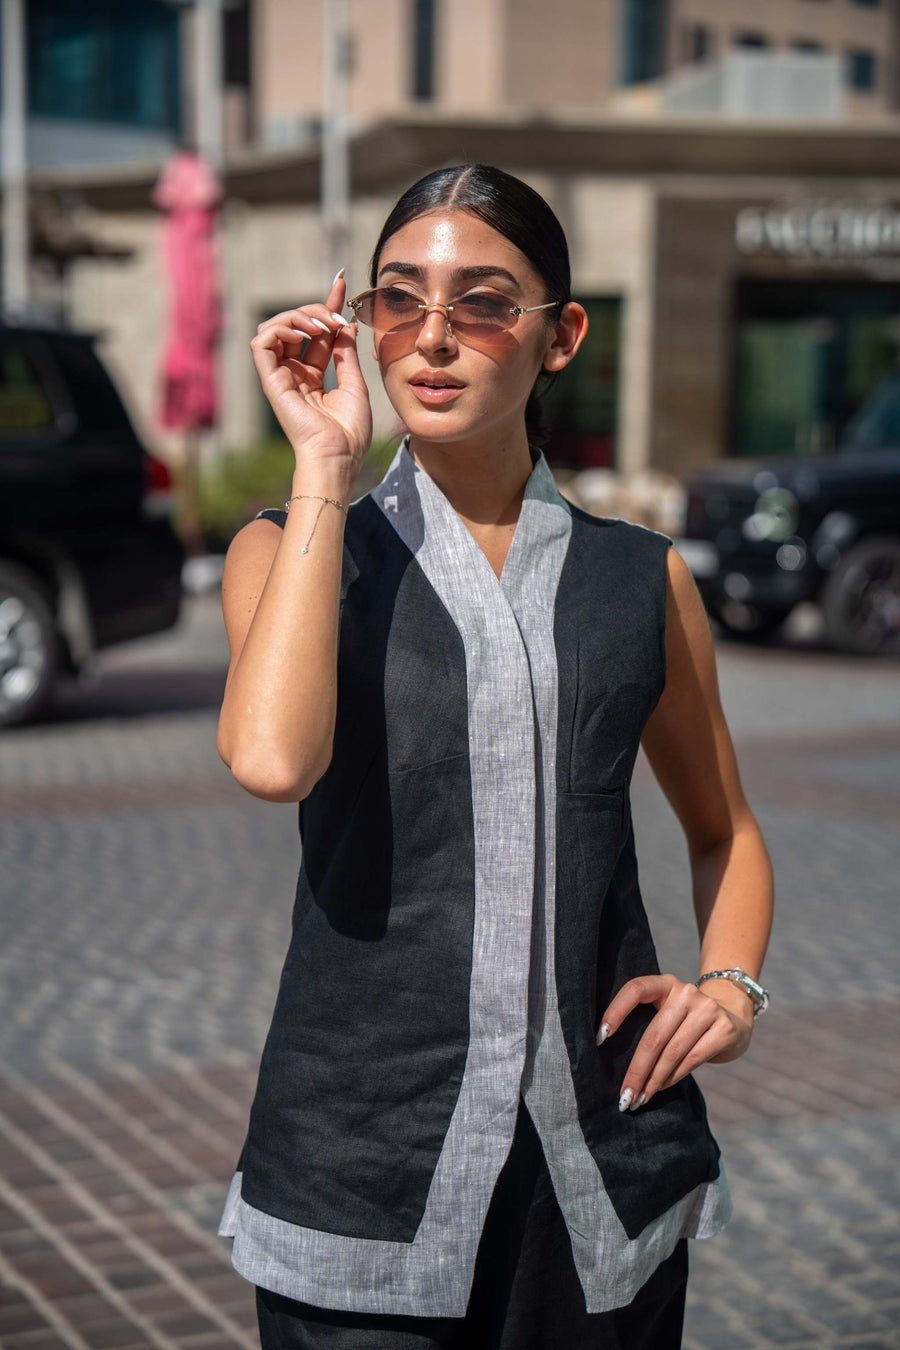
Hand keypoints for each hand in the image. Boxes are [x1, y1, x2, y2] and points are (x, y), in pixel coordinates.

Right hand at [250, 269, 372, 476]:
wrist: (338, 456)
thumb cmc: (349, 431)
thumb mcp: (354, 384)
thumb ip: (345, 353)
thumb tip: (345, 325)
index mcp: (312, 377)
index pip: (315, 333)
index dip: (326, 306)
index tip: (341, 281)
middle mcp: (293, 374)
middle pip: (295, 325)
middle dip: (316, 310)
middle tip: (338, 316)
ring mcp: (280, 377)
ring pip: (275, 327)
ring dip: (298, 316)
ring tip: (322, 325)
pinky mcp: (270, 381)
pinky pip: (262, 342)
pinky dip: (281, 328)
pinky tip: (305, 332)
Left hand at [595, 973, 753, 1112]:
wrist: (734, 1017)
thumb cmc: (687, 1021)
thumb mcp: (668, 1011)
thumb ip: (648, 1023)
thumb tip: (613, 1058)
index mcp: (665, 983)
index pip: (635, 989)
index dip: (616, 1011)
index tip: (600, 1038)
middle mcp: (686, 991)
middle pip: (654, 1035)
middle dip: (637, 1069)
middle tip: (624, 1095)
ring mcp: (707, 1008)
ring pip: (672, 1052)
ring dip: (653, 1081)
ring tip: (640, 1098)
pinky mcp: (724, 1028)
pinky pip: (691, 1060)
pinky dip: (672, 1078)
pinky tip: (661, 1088)